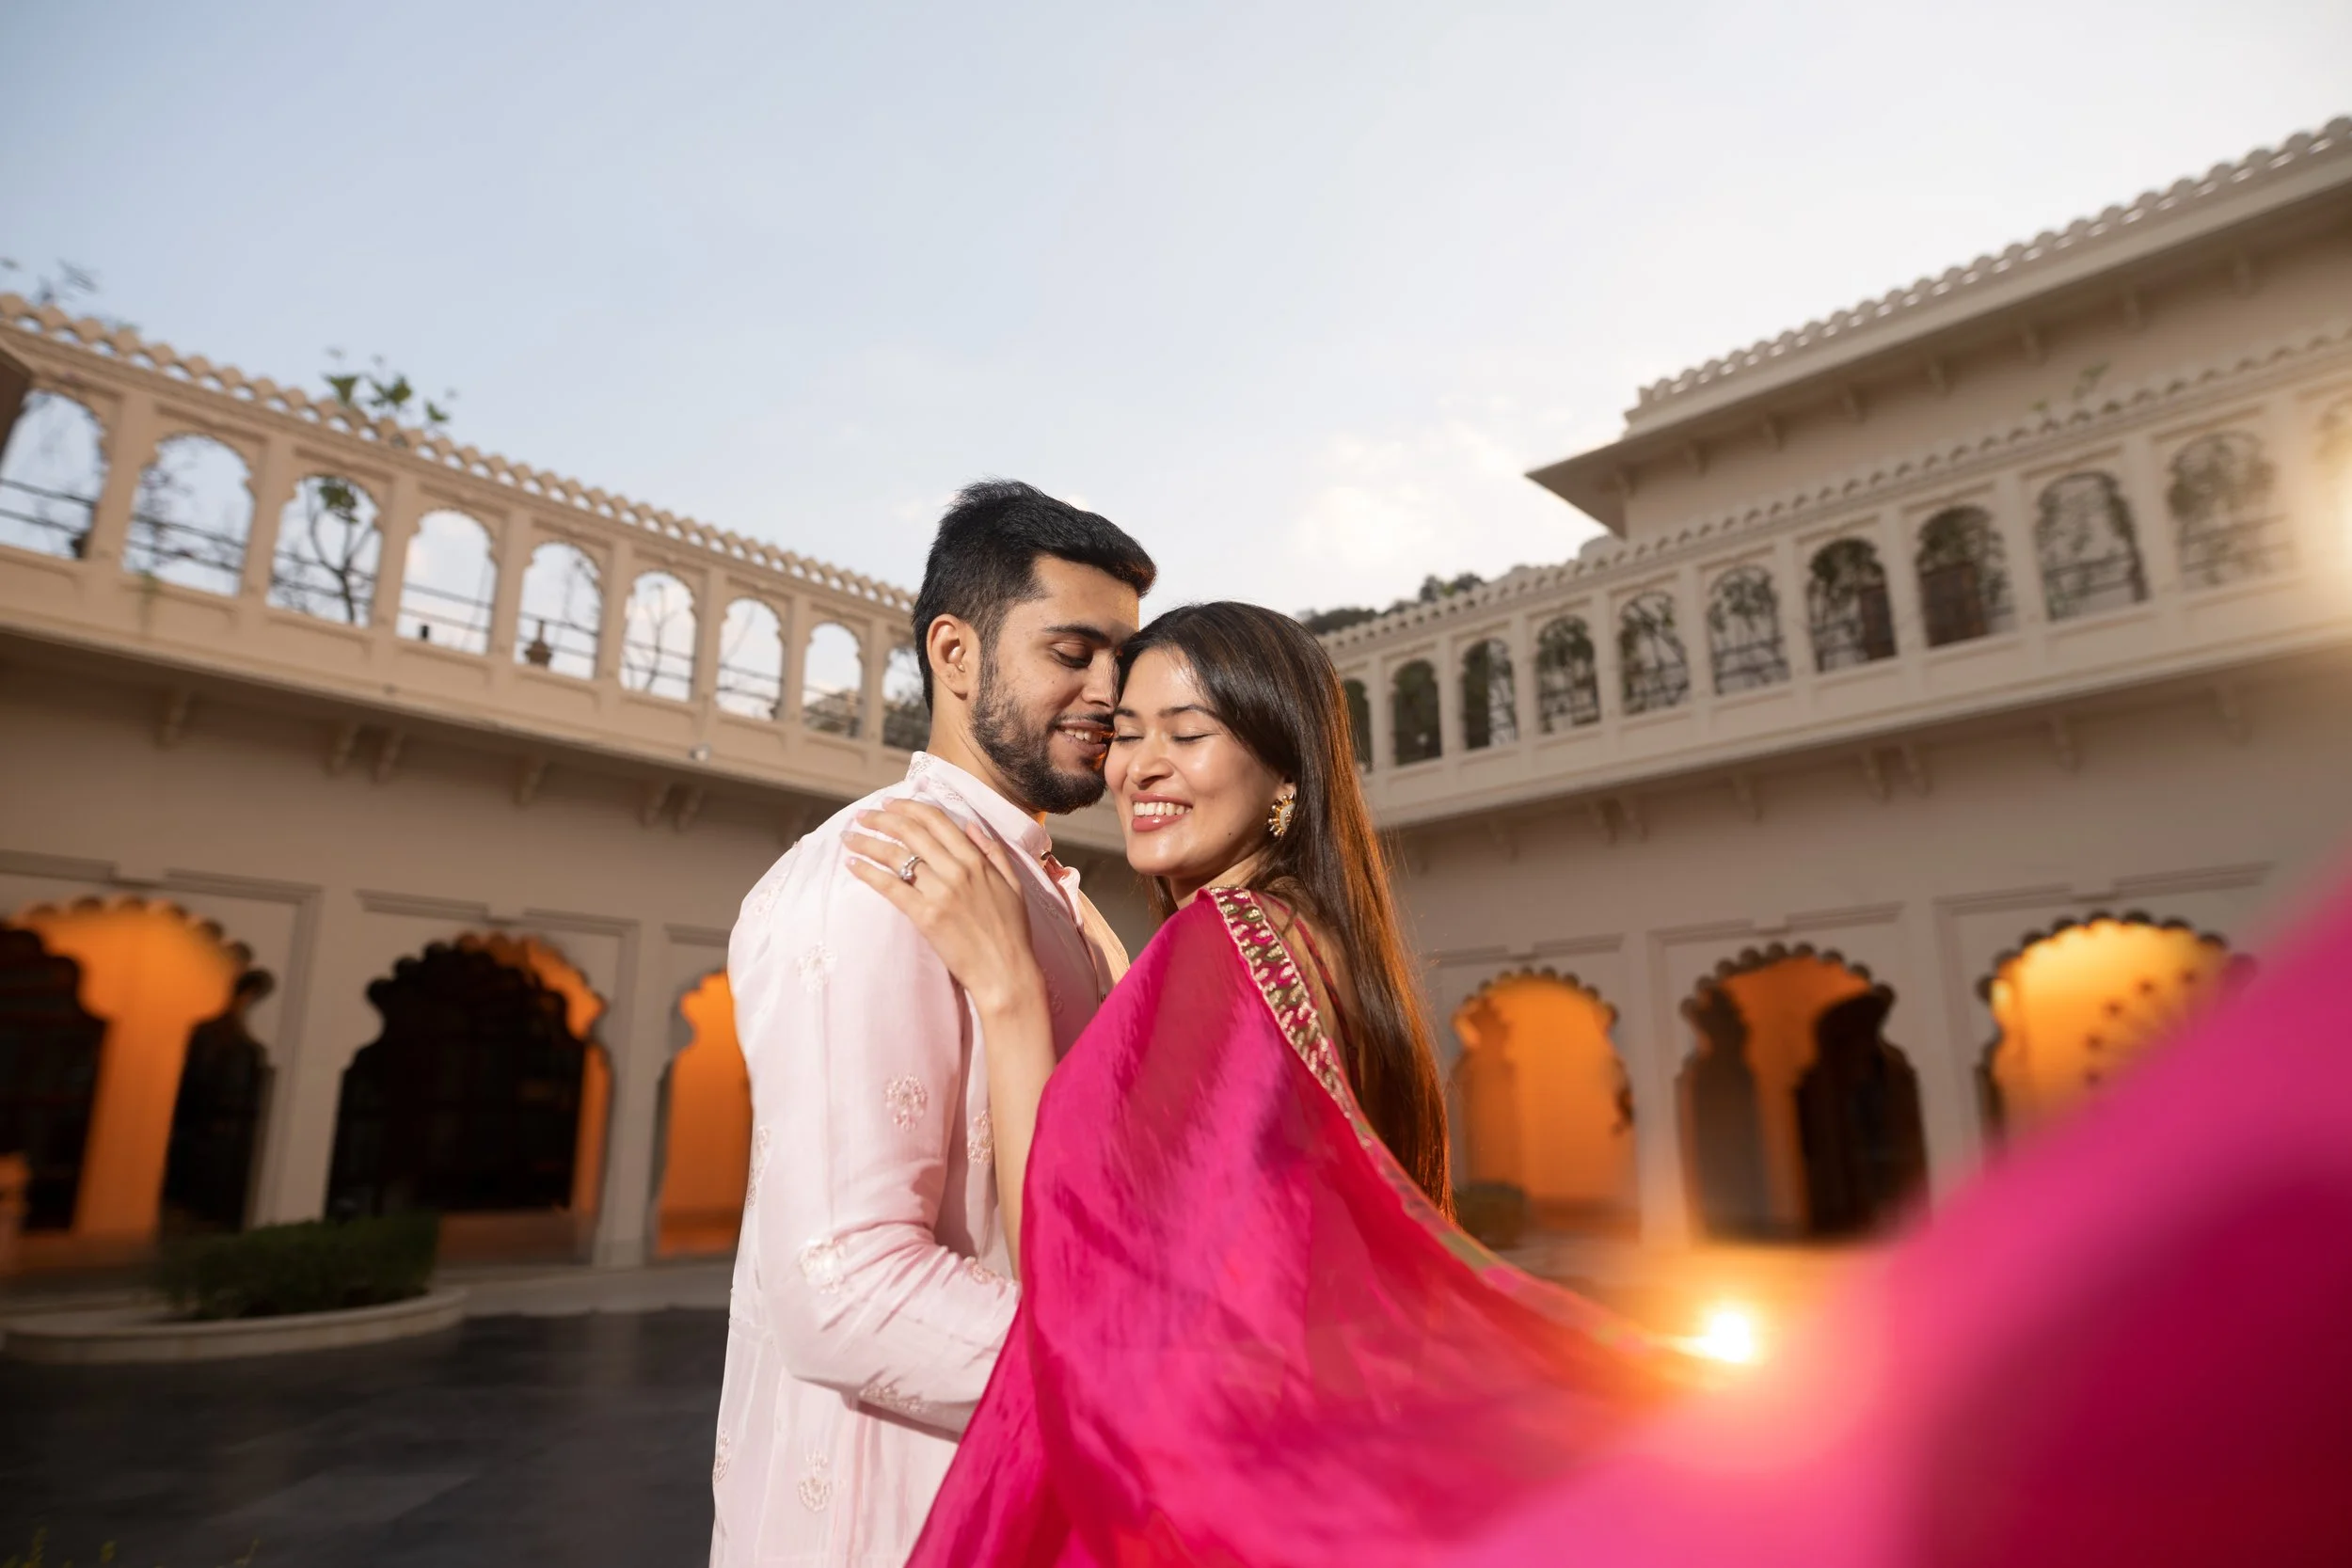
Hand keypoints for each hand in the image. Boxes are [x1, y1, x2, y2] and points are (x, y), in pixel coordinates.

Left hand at [845, 801, 1047, 1019]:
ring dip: (868, 842)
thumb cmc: (1012, 932)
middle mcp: (957, 870)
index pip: (936, 821)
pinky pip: (890, 887)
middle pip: (911, 832)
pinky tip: (853, 865)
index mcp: (976, 860)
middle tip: (862, 816)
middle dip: (881, 819)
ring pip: (896, 856)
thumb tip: (969, 825)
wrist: (1006, 972)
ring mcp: (939, 892)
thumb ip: (992, 851)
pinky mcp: (925, 916)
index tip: (890, 805)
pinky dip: (868, 873)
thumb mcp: (1013, 884)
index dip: (908, 808)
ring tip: (849, 837)